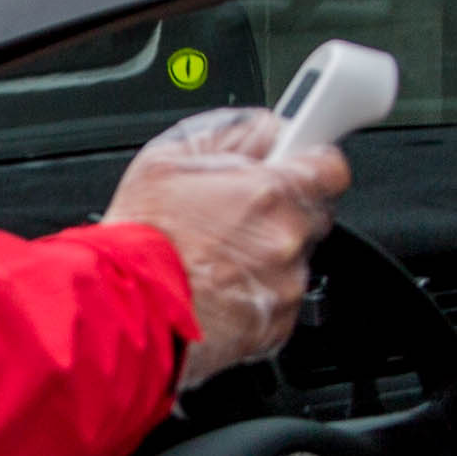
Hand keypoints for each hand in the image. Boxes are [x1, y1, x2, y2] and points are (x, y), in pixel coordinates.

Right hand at [104, 112, 347, 387]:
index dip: (312, 163)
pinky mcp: (278, 325)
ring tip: (218, 255)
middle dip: (284, 209)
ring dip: (268, 253)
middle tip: (237, 214)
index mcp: (269, 191)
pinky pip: (281, 298)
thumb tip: (271, 130)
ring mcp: (285, 286)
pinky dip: (258, 292)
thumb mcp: (170, 156)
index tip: (297, 165)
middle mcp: (287, 240)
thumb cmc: (142, 238)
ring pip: (295, 259)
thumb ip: (235, 133)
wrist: (125, 310)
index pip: (331, 167)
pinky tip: (220, 286)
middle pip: (314, 214)